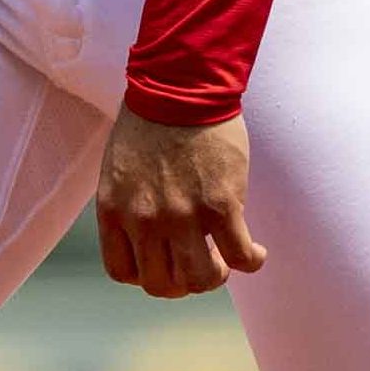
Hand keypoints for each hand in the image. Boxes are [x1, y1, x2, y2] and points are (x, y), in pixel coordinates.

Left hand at [94, 109, 267, 299]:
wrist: (179, 85)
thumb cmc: (150, 120)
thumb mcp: (119, 169)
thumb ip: (129, 204)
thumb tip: (150, 232)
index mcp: (114, 210)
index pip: (123, 272)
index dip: (148, 275)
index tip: (165, 262)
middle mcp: (144, 220)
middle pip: (163, 284)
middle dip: (183, 282)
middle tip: (200, 264)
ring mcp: (182, 216)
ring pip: (201, 279)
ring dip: (215, 277)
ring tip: (226, 260)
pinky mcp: (221, 205)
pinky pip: (240, 256)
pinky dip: (251, 260)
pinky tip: (256, 251)